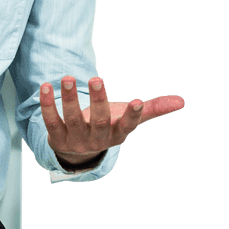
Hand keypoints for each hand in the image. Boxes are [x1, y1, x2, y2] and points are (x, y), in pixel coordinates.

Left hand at [40, 76, 184, 169]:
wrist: (79, 150)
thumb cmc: (108, 126)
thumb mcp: (129, 119)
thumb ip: (154, 109)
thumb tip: (182, 101)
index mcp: (118, 134)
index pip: (128, 126)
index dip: (132, 114)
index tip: (137, 101)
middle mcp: (98, 139)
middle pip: (99, 121)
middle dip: (98, 101)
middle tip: (96, 79)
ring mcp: (76, 139)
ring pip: (72, 120)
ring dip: (69, 99)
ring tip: (67, 78)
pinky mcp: (57, 138)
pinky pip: (51, 122)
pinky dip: (47, 105)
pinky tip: (46, 87)